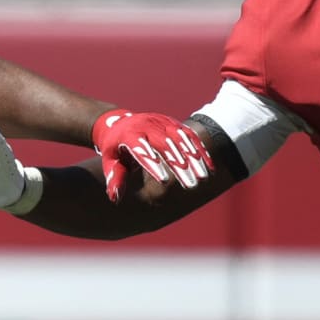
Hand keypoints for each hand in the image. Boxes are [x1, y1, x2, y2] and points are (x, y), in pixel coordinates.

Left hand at [91, 109, 214, 202]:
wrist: (119, 122)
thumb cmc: (115, 148)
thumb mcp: (110, 161)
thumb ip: (115, 177)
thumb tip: (115, 198)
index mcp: (129, 134)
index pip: (141, 148)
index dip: (152, 163)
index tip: (163, 181)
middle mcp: (146, 125)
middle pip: (165, 144)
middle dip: (179, 165)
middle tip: (191, 184)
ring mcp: (161, 122)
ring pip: (180, 139)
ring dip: (194, 158)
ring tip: (203, 177)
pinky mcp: (173, 123)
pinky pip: (189, 135)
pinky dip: (200, 150)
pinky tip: (209, 166)